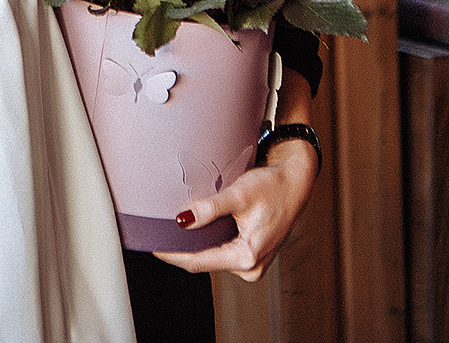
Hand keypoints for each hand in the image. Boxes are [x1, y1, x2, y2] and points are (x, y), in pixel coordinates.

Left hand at [155, 136, 318, 279]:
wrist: (295, 181)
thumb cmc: (272, 186)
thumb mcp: (238, 195)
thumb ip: (210, 209)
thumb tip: (182, 221)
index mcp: (248, 257)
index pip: (199, 262)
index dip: (173, 254)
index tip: (153, 245)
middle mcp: (251, 267)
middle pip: (205, 262)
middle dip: (183, 249)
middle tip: (159, 234)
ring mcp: (253, 264)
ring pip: (213, 258)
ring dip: (197, 245)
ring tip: (176, 229)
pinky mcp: (252, 256)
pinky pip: (223, 254)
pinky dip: (210, 242)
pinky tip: (198, 230)